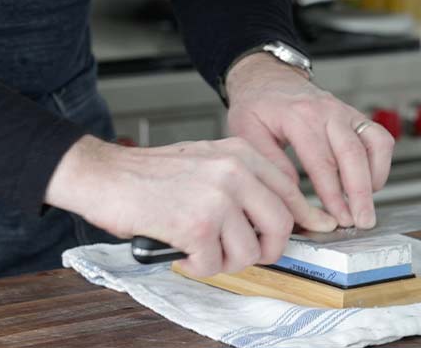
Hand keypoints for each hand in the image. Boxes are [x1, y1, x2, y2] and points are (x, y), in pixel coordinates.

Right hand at [45, 135, 336, 276]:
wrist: (104, 174)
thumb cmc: (153, 174)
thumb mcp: (209, 162)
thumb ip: (246, 184)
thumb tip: (281, 217)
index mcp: (242, 154)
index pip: (291, 191)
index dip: (305, 217)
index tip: (315, 228)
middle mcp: (235, 171)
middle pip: (281, 226)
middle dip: (267, 250)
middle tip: (246, 254)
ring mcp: (218, 198)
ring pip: (248, 252)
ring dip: (225, 261)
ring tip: (201, 249)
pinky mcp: (197, 225)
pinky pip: (213, 265)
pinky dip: (198, 267)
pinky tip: (182, 252)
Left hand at [226, 53, 394, 228]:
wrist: (267, 78)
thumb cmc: (256, 105)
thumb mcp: (246, 131)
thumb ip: (270, 162)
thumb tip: (292, 193)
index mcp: (298, 116)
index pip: (322, 161)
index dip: (333, 194)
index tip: (338, 218)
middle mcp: (327, 111)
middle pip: (353, 155)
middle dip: (360, 193)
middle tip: (361, 221)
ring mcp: (345, 113)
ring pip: (374, 144)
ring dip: (374, 178)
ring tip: (367, 205)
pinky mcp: (355, 117)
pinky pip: (379, 138)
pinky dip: (380, 162)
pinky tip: (370, 183)